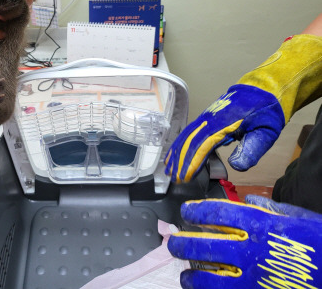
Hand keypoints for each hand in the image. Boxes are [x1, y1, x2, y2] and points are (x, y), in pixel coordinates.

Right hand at [165, 34, 321, 182]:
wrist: (264, 88)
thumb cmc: (266, 110)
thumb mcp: (267, 132)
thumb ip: (252, 150)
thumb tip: (236, 166)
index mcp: (222, 124)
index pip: (202, 145)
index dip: (191, 162)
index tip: (184, 177)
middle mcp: (209, 119)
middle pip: (189, 141)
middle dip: (180, 160)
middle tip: (173, 178)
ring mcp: (206, 118)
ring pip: (186, 135)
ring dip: (176, 152)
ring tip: (168, 168)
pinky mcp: (207, 118)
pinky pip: (190, 132)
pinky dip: (180, 143)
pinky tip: (176, 152)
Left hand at [167, 197, 321, 288]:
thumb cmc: (321, 245)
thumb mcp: (300, 219)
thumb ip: (271, 209)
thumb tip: (248, 201)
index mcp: (261, 225)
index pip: (216, 213)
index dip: (196, 212)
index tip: (187, 213)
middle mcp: (252, 251)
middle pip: (204, 247)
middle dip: (182, 244)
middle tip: (174, 244)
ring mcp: (253, 280)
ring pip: (209, 280)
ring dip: (192, 278)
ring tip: (186, 276)